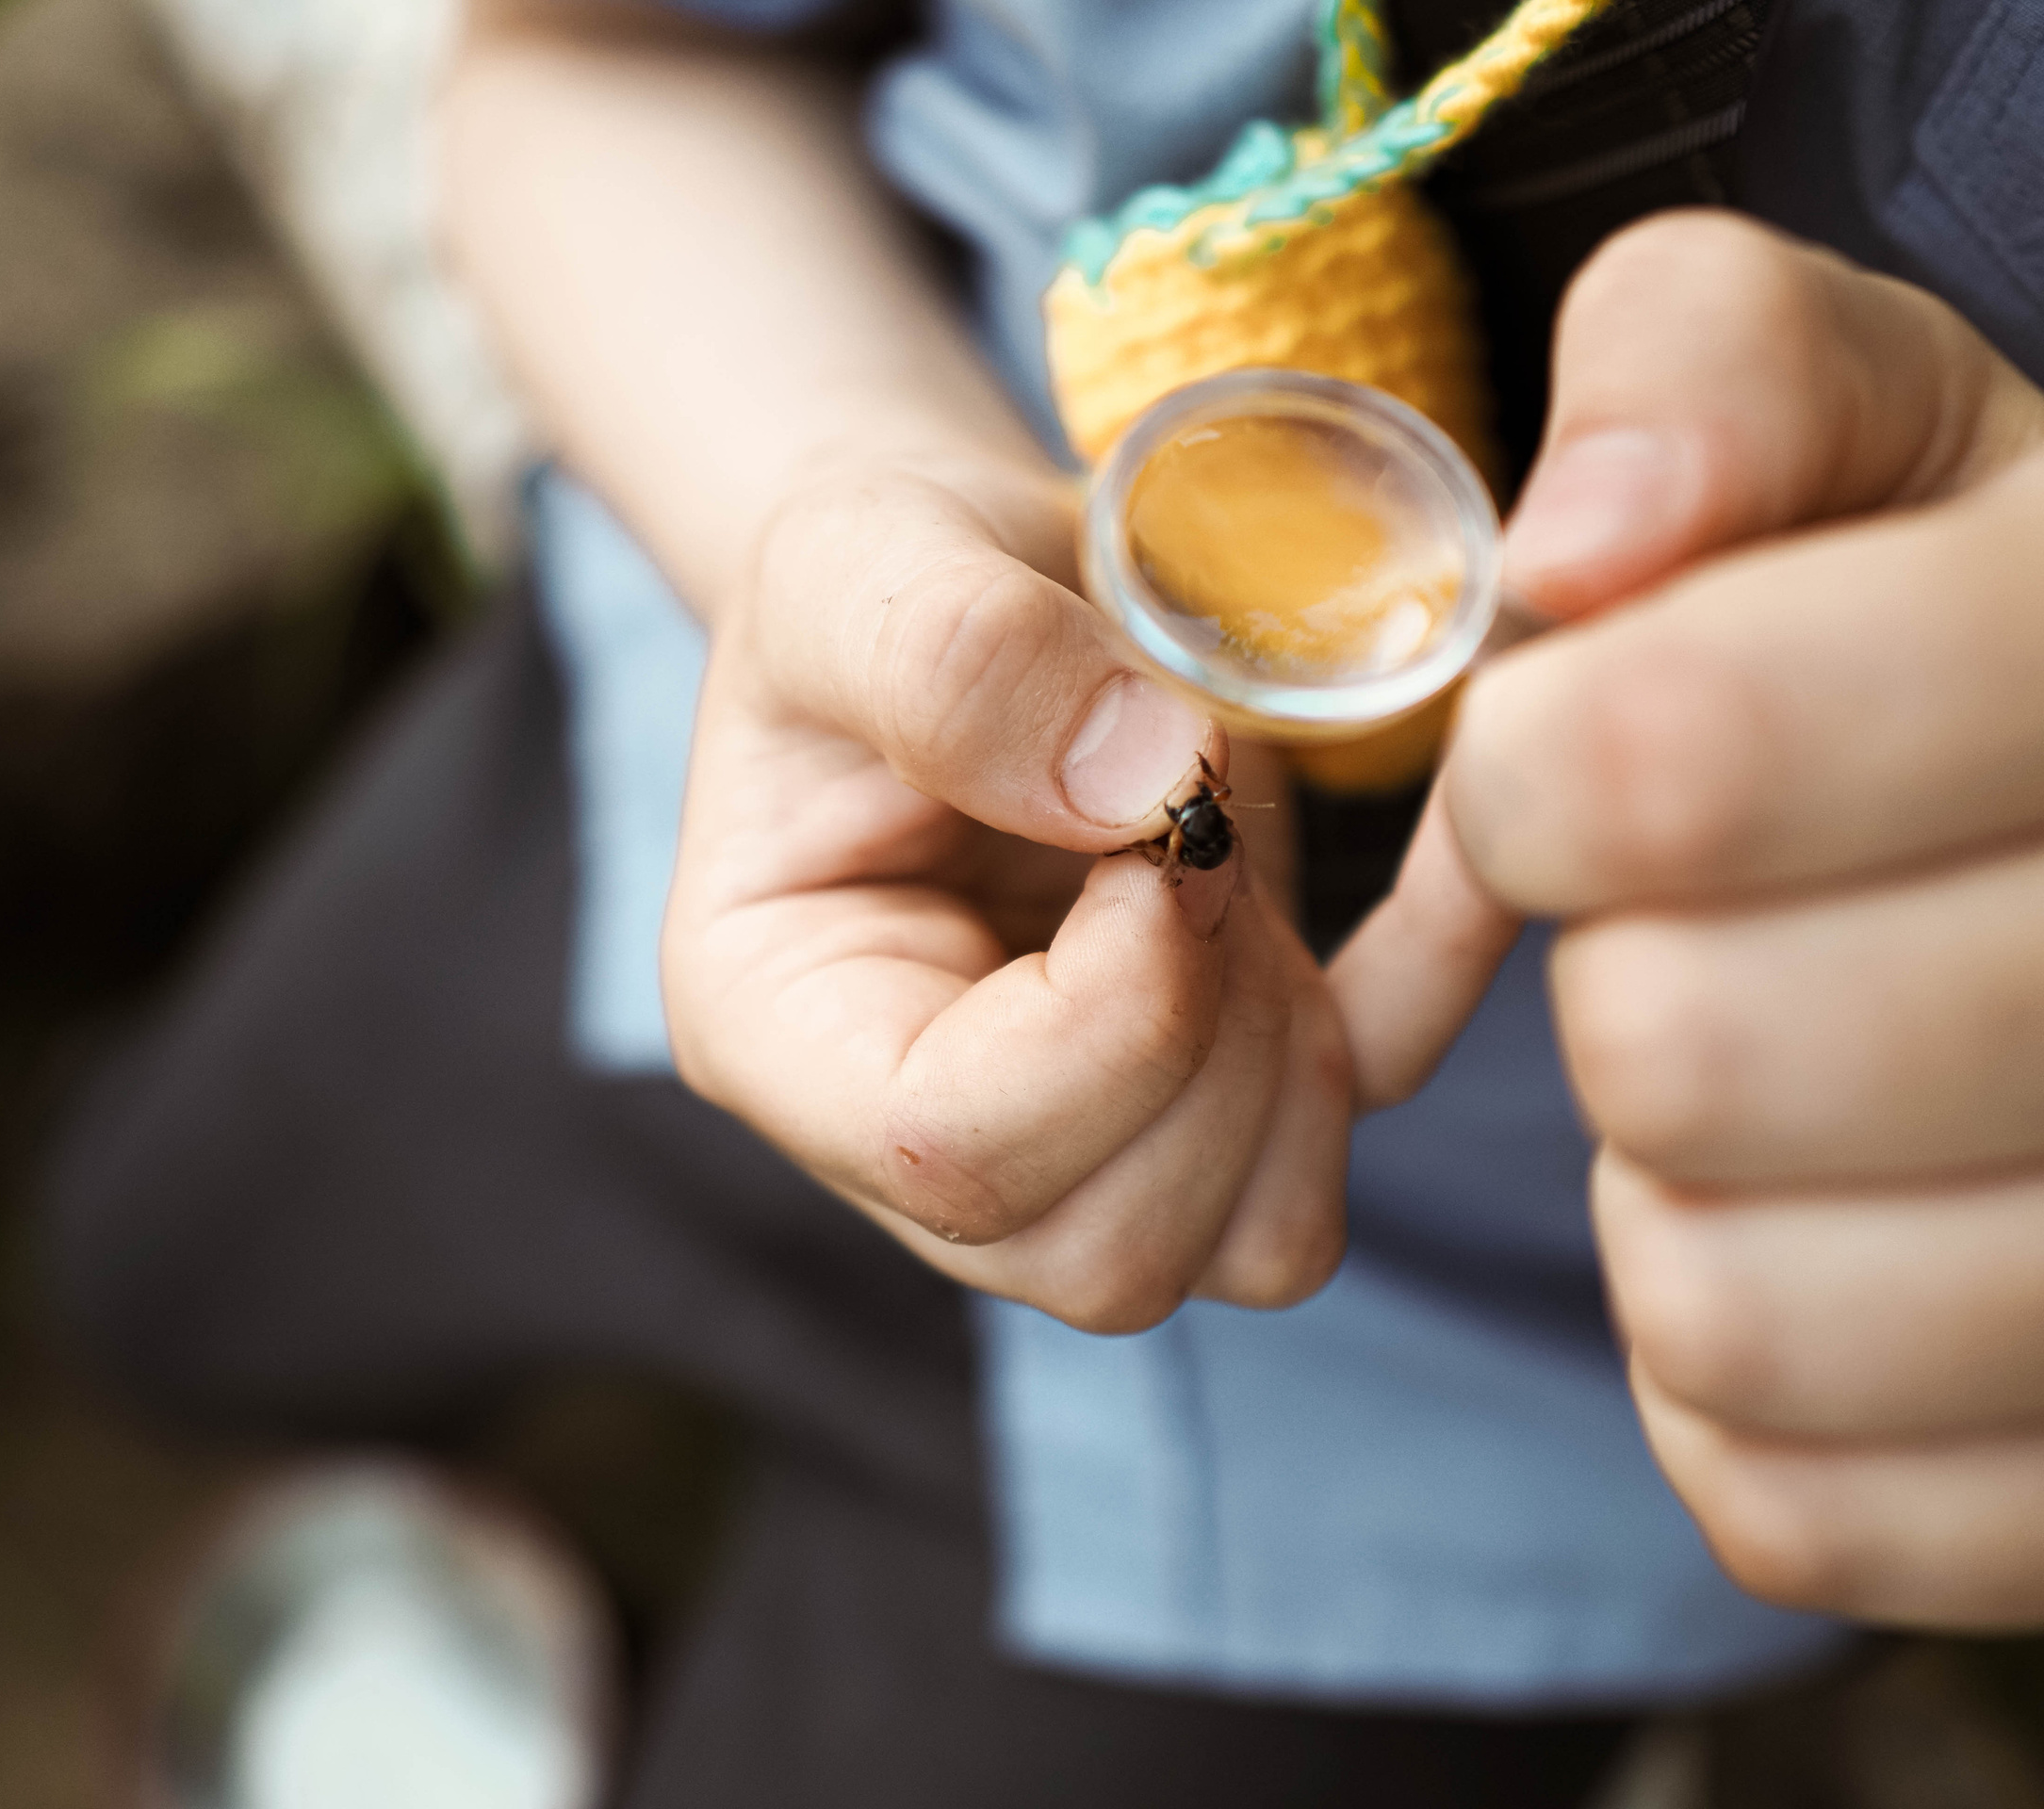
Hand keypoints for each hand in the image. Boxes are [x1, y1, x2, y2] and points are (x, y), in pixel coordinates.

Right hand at [661, 452, 1350, 1328]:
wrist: (963, 577)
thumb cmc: (871, 573)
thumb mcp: (858, 560)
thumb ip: (960, 657)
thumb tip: (1149, 784)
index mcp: (784, 1034)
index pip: (950, 1159)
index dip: (1110, 1022)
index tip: (1159, 835)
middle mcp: (918, 1137)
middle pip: (1111, 1252)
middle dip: (1217, 1045)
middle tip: (1198, 836)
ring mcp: (1082, 1138)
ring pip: (1252, 1240)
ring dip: (1301, 1047)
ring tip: (1230, 858)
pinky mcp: (1223, 1082)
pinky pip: (1365, 1128)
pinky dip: (1433, 993)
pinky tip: (1453, 860)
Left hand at [1366, 211, 2043, 1625]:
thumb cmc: (1969, 619)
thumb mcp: (1878, 416)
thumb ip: (1707, 373)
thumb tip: (1578, 545)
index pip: (1672, 765)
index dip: (1537, 770)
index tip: (1577, 753)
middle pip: (1686, 1054)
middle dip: (1616, 977)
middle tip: (1706, 931)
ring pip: (1730, 1313)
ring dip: (1670, 1196)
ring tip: (1772, 1090)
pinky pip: (1787, 1498)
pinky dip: (1735, 1380)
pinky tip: (1824, 1232)